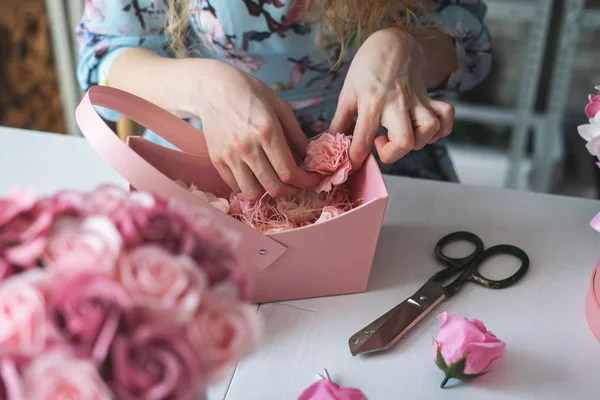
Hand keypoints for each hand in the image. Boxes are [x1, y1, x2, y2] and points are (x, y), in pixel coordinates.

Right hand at [188, 60, 319, 199]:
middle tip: (298, 184)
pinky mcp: (217, 161)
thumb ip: (297, 135)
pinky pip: (236, 186)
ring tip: (276, 182)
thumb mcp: (281, 107)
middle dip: (292, 190)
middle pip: (274, 188)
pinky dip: (250, 186)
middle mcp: (247, 147)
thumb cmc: (250, 94)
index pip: (289, 172)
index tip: (312, 180)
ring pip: (253, 193)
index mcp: (267, 132)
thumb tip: (309, 159)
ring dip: (269, 192)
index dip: (306, 182)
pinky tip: (257, 176)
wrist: (213, 89)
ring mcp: (229, 156)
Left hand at [329, 28, 454, 169]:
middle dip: (392, 154)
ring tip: (400, 134)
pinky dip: (439, 131)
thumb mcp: (347, 94)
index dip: (356, 159)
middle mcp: (397, 103)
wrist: (393, 43)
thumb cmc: (366, 70)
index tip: (353, 164)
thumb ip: (339, 122)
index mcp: (371, 102)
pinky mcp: (431, 99)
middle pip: (404, 141)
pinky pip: (446, 120)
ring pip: (430, 130)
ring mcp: (417, 101)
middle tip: (380, 144)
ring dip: (417, 142)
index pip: (363, 140)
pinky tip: (422, 130)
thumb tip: (326, 145)